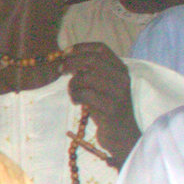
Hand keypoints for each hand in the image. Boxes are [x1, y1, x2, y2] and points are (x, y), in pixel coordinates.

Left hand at [64, 41, 138, 160]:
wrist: (122, 136)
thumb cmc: (107, 109)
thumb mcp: (101, 86)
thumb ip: (90, 72)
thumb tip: (68, 59)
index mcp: (120, 69)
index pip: (101, 48)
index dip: (80, 47)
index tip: (65, 53)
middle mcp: (122, 78)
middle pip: (92, 60)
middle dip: (72, 62)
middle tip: (60, 70)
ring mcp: (118, 92)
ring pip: (87, 77)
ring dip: (73, 84)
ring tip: (73, 93)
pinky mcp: (111, 107)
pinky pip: (86, 94)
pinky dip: (76, 96)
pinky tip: (77, 102)